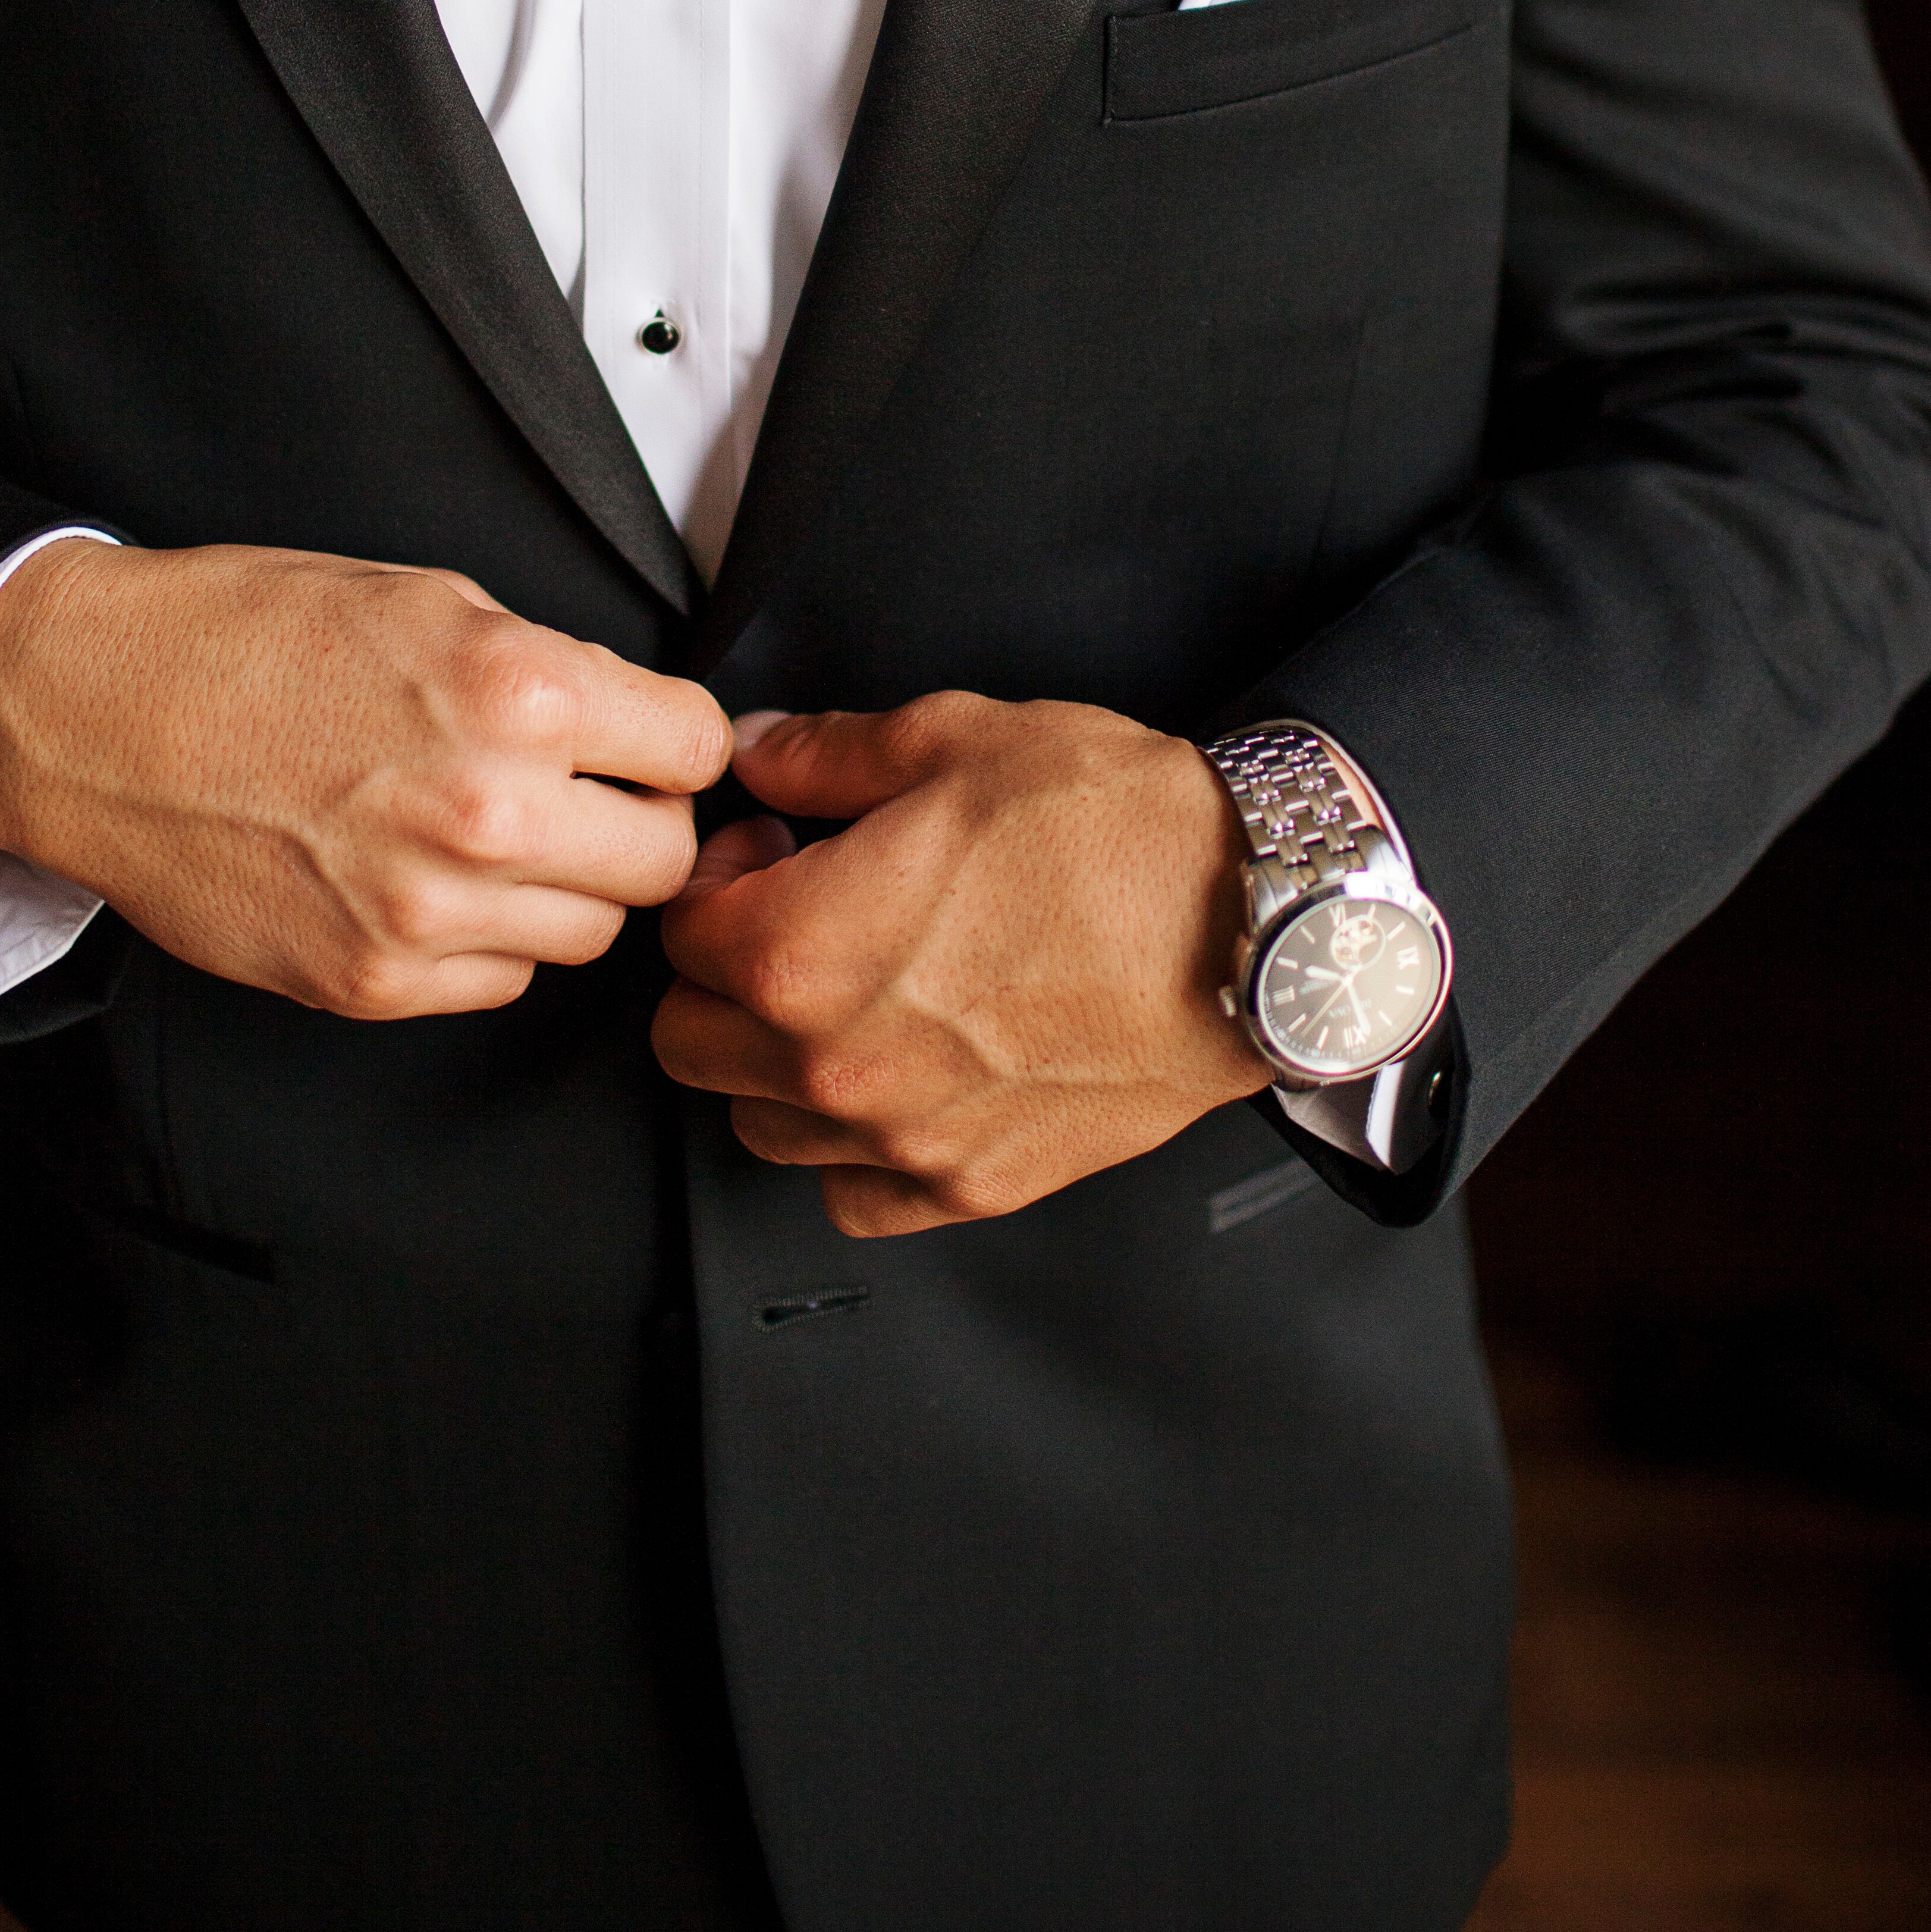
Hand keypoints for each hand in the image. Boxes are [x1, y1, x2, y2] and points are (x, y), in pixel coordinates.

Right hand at [0, 539, 731, 1017]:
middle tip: (592, 796)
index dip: (678, 741)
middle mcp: (489, 812)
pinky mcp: (372, 981)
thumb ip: (551, 672)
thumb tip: (634, 725)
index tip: (653, 744)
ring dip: (568, 888)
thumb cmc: (251, 636)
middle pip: (663, 858)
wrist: (96, 712)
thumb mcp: (431, 600)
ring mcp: (430, 910)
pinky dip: (489, 938)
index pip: (696, 747)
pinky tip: (432, 878)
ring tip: (498, 835)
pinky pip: (502, 978)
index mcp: (519, 694)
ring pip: (591, 933)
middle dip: (639, 821)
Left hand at [653, 692, 1270, 1236]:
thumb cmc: (1114, 831)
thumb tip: (761, 752)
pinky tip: (902, 1074)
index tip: (773, 849)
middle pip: (691, 1041)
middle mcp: (835, 1064)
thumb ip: (826, 752)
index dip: (723, 874)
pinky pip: (851, 1192)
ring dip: (776, 1062)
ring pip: (759, 1123)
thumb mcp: (953, 739)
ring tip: (852, 993)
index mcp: (803, 949)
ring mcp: (903, 1139)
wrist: (1250, 922)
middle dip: (726, 973)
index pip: (680, 930)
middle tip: (798, 917)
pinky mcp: (973, 1185)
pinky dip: (855, 1147)